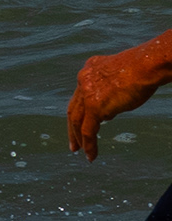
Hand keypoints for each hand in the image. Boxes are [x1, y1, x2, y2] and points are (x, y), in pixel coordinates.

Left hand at [70, 42, 171, 157]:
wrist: (147, 64)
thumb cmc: (144, 69)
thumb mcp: (122, 79)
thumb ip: (111, 94)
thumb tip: (107, 115)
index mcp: (89, 70)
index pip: (81, 94)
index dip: (82, 109)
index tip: (82, 122)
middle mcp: (83, 79)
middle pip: (74, 108)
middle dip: (72, 126)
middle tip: (73, 142)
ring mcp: (87, 92)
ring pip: (77, 120)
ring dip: (78, 138)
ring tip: (79, 151)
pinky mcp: (94, 106)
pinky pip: (88, 130)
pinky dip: (88, 144)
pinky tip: (90, 155)